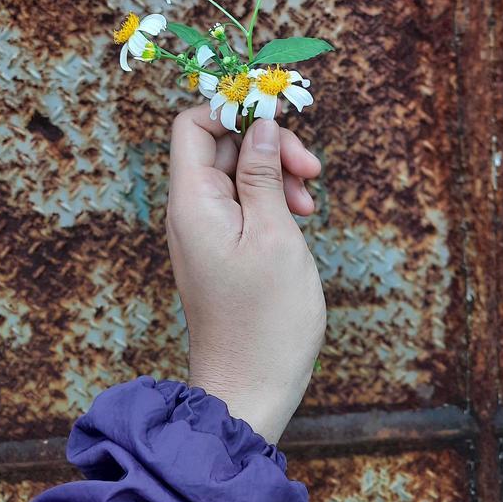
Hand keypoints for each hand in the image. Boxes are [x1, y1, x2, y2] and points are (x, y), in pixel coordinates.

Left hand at [166, 106, 326, 443]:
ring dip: (276, 173)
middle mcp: (191, 210)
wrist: (251, 390)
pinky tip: (301, 215)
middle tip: (311, 169)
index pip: (193, 126)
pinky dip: (273, 200)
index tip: (281, 117)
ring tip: (310, 200)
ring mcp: (206, 230)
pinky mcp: (223, 247)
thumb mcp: (273, 234)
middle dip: (268, 146)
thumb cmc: (265, 319)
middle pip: (221, 146)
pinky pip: (243, 202)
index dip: (233, 112)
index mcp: (192, 201)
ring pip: (238, 173)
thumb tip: (261, 123)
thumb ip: (263, 172)